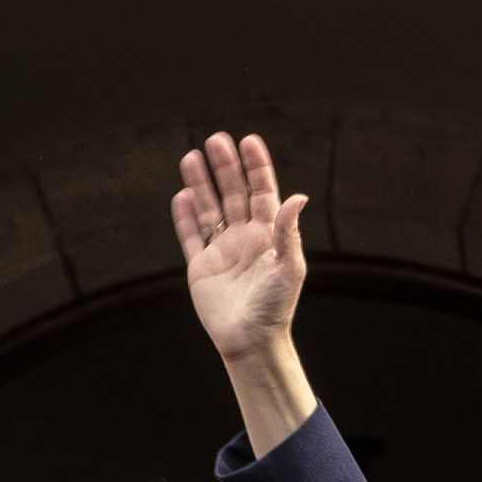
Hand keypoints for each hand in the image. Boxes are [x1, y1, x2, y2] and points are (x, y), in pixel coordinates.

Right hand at [174, 132, 307, 364]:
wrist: (251, 342)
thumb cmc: (275, 307)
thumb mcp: (289, 268)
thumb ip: (288, 232)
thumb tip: (299, 196)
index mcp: (268, 235)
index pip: (262, 192)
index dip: (256, 167)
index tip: (248, 141)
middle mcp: (244, 238)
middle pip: (233, 193)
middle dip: (225, 167)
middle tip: (216, 140)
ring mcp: (221, 250)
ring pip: (209, 209)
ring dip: (201, 183)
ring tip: (191, 157)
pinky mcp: (201, 267)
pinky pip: (190, 235)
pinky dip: (184, 216)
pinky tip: (181, 195)